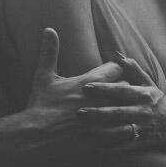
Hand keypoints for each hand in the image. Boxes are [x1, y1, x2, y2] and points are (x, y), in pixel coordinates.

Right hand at [23, 29, 137, 156]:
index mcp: (89, 81)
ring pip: (130, 110)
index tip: (111, 77)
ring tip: (125, 113)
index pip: (118, 69)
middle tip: (119, 95)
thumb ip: (50, 52)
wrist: (35, 135)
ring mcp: (103, 118)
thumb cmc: (41, 105)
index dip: (116, 73)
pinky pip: (126, 131)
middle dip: (125, 91)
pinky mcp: (103, 137)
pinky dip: (126, 129)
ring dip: (128, 111)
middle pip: (128, 89)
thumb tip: (49, 29)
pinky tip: (123, 129)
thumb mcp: (44, 76)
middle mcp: (100, 98)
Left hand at [76, 54, 165, 151]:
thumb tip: (117, 54)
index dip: (104, 88)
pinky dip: (112, 148)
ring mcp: (143, 128)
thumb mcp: (148, 83)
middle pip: (118, 112)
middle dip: (98, 112)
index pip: (121, 90)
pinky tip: (96, 149)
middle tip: (79, 112)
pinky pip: (126, 146)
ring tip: (85, 130)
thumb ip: (133, 69)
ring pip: (120, 130)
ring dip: (103, 131)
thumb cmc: (156, 100)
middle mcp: (143, 111)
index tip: (86, 87)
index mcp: (143, 95)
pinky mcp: (143, 142)